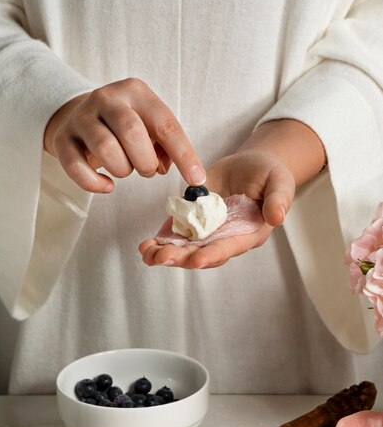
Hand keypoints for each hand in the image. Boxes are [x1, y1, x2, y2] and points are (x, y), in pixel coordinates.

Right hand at [44, 78, 205, 192]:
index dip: (183, 154)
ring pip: (105, 150)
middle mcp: (107, 98)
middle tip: (147, 170)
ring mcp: (81, 117)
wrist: (79, 115)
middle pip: (131, 132)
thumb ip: (165, 145)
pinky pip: (76, 167)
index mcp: (136, 92)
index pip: (165, 124)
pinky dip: (95, 183)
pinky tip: (107, 185)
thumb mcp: (149, 124)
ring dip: (122, 170)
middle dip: (145, 161)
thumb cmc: (123, 125)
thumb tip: (171, 169)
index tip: (196, 179)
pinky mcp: (62, 138)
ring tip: (125, 169)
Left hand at [139, 118, 325, 268]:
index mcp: (248, 233)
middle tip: (162, 257)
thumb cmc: (270, 175)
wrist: (251, 166)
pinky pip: (175, 234)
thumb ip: (279, 199)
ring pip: (186, 248)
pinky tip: (146, 246)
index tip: (197, 260)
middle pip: (203, 253)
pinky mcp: (193, 221)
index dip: (214, 254)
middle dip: (182, 257)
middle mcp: (225, 238)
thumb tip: (278, 218)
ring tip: (148, 254)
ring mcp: (207, 232)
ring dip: (166, 253)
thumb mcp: (280, 182)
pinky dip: (160, 241)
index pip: (230, 247)